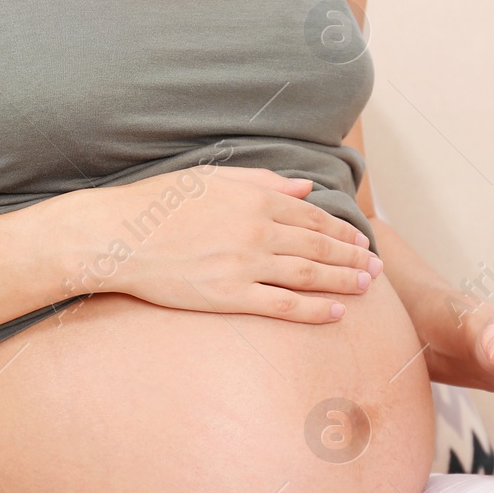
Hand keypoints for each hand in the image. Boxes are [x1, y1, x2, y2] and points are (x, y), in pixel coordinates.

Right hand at [60, 165, 382, 323]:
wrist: (117, 235)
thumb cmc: (159, 204)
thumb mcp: (212, 179)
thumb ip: (263, 181)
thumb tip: (304, 186)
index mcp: (253, 198)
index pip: (311, 215)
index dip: (341, 230)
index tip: (361, 240)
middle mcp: (255, 230)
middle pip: (318, 245)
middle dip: (352, 257)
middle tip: (376, 268)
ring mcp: (243, 264)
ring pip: (308, 274)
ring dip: (342, 281)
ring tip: (366, 287)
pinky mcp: (228, 295)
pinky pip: (281, 305)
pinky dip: (312, 310)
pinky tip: (335, 313)